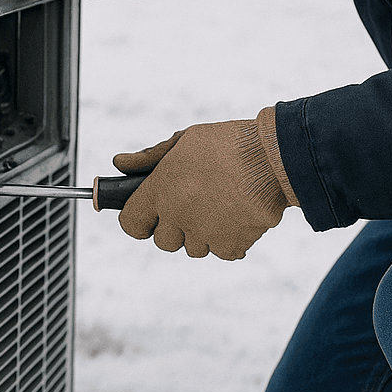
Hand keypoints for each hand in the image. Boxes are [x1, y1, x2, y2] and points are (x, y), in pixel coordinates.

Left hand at [113, 107, 297, 260]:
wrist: (272, 157)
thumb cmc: (226, 144)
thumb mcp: (183, 140)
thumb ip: (149, 157)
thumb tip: (119, 164)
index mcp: (160, 191)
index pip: (131, 224)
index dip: (139, 220)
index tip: (149, 216)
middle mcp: (178, 216)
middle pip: (164, 241)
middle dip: (175, 227)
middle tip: (193, 204)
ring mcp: (204, 234)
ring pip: (194, 248)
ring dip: (203, 233)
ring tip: (220, 204)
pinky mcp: (230, 245)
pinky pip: (222, 251)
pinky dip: (229, 239)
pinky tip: (238, 214)